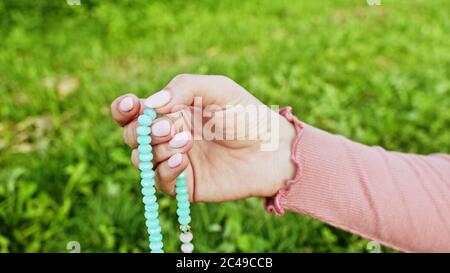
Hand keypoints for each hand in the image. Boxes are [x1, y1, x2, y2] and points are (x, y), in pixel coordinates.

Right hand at [111, 74, 295, 201]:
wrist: (272, 150)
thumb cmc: (247, 115)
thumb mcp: (218, 89)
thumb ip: (183, 88)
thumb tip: (149, 104)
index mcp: (172, 111)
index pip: (134, 111)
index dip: (124, 109)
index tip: (132, 105)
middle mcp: (168, 136)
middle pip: (131, 136)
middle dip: (142, 131)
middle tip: (169, 127)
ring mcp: (175, 161)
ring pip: (141, 159)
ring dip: (157, 149)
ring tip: (188, 142)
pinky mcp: (184, 184)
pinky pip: (159, 181)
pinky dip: (166, 169)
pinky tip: (185, 159)